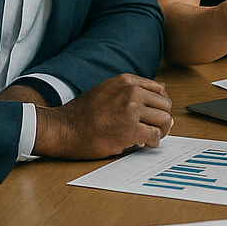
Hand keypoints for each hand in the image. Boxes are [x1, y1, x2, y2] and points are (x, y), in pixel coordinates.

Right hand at [33, 73, 173, 159]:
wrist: (61, 129)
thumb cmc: (82, 114)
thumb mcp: (108, 91)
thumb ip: (131, 94)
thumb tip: (160, 110)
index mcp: (127, 81)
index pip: (160, 90)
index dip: (159, 105)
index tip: (154, 115)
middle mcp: (131, 92)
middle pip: (165, 104)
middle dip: (163, 118)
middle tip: (156, 129)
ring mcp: (131, 110)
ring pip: (164, 119)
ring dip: (161, 131)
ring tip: (152, 137)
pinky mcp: (129, 129)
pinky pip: (155, 135)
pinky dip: (154, 142)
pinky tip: (145, 144)